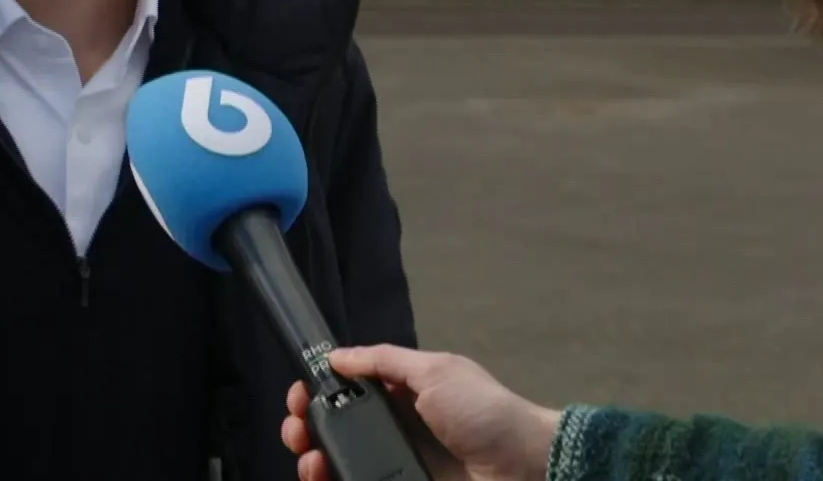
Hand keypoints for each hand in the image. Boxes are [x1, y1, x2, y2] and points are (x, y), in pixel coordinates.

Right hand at [281, 345, 561, 480]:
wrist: (526, 469)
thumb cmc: (484, 412)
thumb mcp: (436, 371)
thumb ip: (385, 361)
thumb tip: (337, 355)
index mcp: (402, 394)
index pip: (346, 391)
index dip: (317, 392)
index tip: (299, 397)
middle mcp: (395, 430)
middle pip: (334, 431)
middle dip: (305, 430)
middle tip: (296, 434)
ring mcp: (397, 465)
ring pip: (340, 465)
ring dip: (314, 463)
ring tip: (311, 464)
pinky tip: (327, 479)